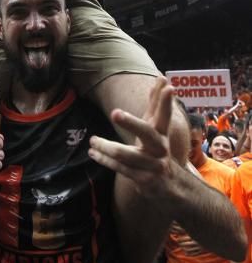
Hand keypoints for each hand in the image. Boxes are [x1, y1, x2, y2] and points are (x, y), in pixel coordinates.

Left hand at [88, 77, 175, 196]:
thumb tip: (161, 77)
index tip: (169, 86)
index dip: (166, 102)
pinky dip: (105, 159)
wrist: (169, 186)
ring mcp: (152, 165)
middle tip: (115, 112)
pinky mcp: (142, 179)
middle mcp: (160, 148)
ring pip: (125, 154)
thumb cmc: (157, 149)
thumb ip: (157, 104)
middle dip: (131, 123)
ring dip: (106, 147)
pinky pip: (120, 167)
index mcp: (163, 133)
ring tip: (92, 140)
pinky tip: (93, 152)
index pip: (164, 114)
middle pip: (146, 133)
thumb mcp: (158, 128)